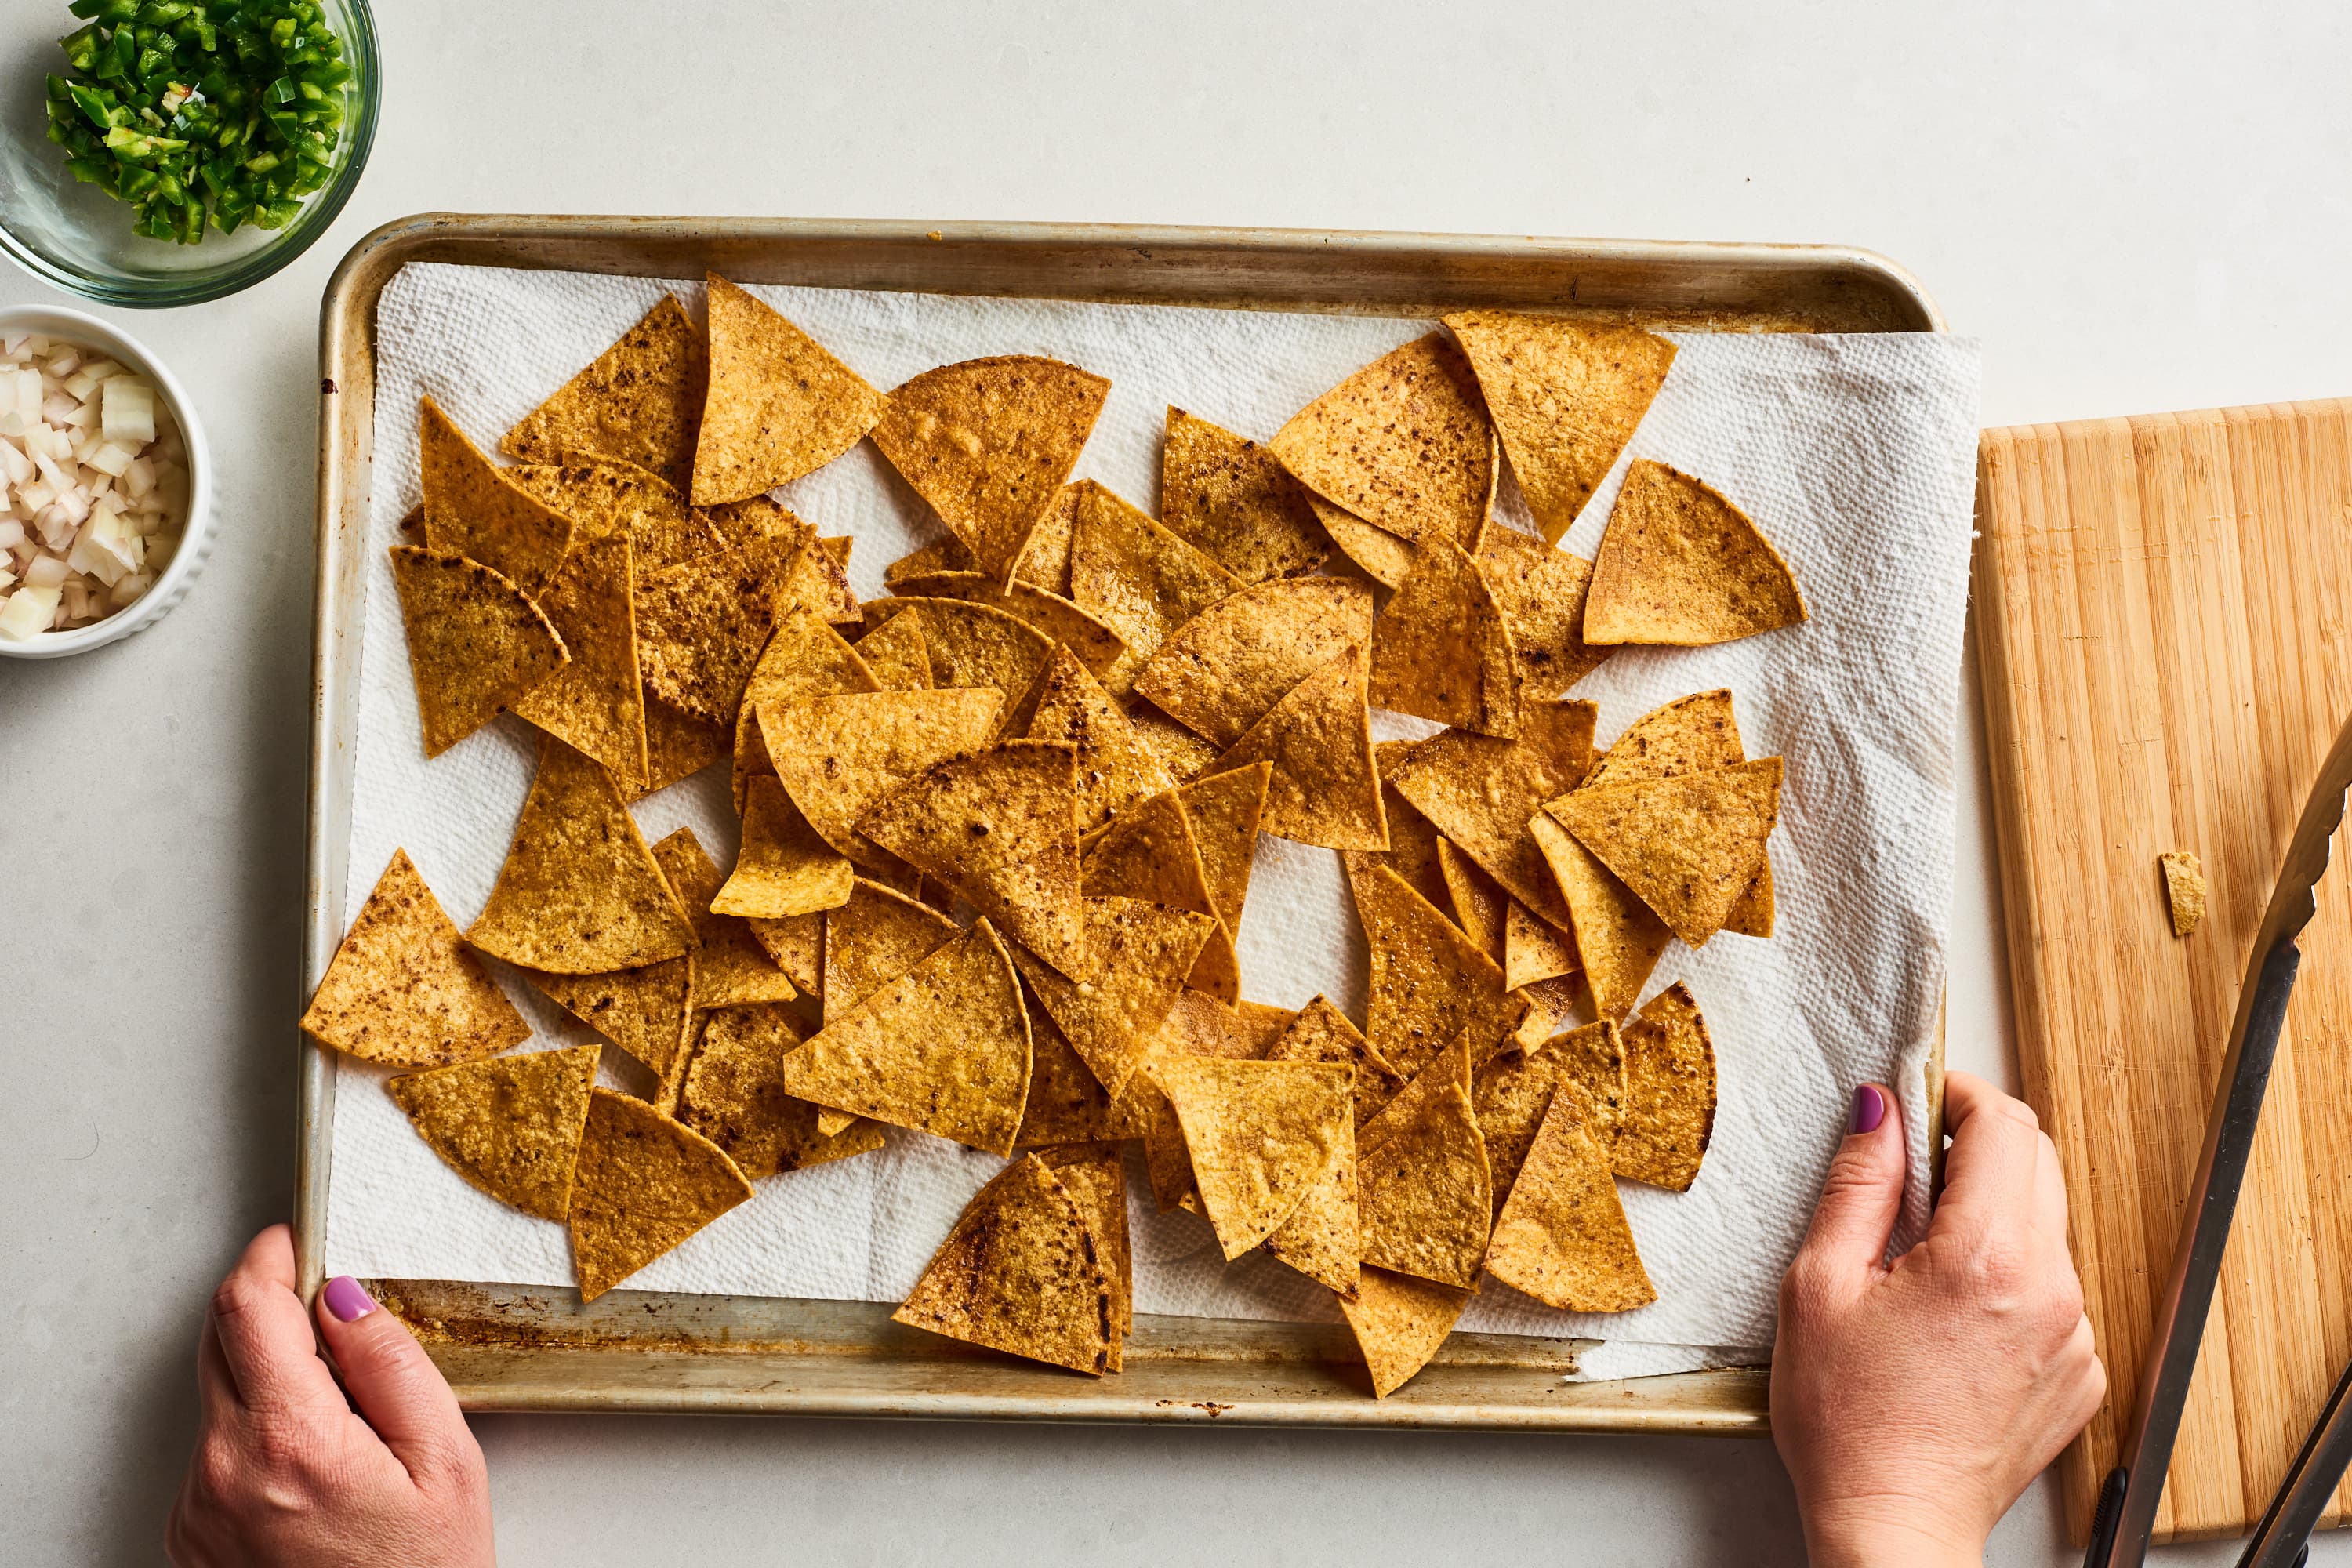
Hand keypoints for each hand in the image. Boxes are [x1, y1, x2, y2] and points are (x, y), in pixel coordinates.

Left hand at [166, 1225, 494, 1566]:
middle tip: (331, 1315)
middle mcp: (224, 1471)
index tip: (295, 1242)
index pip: (245, 1307)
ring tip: (343, 1418)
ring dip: (267, 1375)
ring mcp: (197, 1507)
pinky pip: (216, 1448)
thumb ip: (391, 1365)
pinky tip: (317, 1463)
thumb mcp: (446, 1460)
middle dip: (268, 1308)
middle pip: (218, 1340)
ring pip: (218, 1393)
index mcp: (291, 1441)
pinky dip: (256, 1431)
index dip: (270, 1257)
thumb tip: (346, 1298)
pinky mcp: (191, 1534)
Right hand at [1771, 1072, 2104, 1567]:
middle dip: (1978, 1144)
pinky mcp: (2080, 1372)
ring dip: (1991, 1214)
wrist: (1894, 1525)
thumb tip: (1881, 1111)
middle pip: (2038, 1163)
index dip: (1959, 1093)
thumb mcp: (1820, 1284)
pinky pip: (2053, 1289)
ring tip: (1920, 1259)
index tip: (1922, 1099)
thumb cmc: (1847, 1421)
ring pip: (2045, 1226)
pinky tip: (1950, 1314)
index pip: (2005, 1125)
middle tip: (1913, 1168)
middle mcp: (2050, 1290)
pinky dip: (2008, 1276)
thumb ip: (1858, 1184)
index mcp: (1985, 1258)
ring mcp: (2075, 1335)